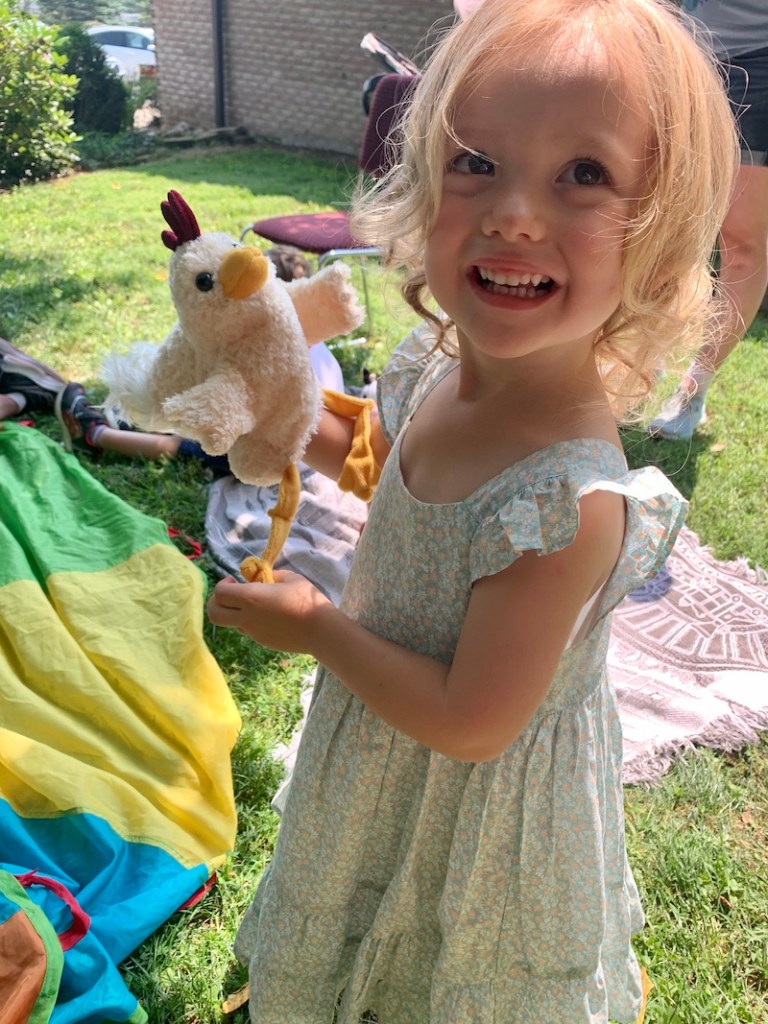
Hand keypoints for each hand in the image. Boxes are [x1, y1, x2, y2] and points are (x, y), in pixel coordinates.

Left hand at [207, 570, 332, 652]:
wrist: (320, 631)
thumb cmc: (306, 600)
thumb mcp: (290, 578)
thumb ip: (271, 576)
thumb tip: (262, 578)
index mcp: (251, 598)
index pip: (220, 593)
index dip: (222, 584)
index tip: (234, 580)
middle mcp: (247, 618)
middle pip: (214, 614)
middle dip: (215, 602)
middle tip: (229, 594)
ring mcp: (253, 632)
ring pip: (230, 623)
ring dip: (234, 612)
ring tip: (255, 604)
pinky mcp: (262, 641)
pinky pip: (247, 630)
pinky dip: (250, 621)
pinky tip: (270, 615)